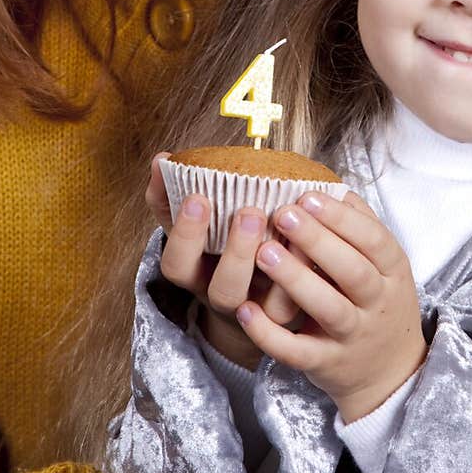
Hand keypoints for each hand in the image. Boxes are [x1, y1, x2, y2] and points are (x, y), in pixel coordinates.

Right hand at [147, 154, 301, 369]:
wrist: (248, 294)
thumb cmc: (213, 244)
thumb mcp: (189, 222)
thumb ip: (170, 194)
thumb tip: (161, 159)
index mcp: (195, 273)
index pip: (177, 264)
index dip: (185, 234)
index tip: (198, 197)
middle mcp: (224, 297)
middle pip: (224, 291)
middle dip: (237, 252)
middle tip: (250, 212)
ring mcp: (258, 309)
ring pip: (266, 306)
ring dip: (278, 263)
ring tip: (287, 222)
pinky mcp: (288, 313)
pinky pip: (297, 301)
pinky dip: (304, 268)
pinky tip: (310, 236)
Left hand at [236, 190, 427, 422]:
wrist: (391, 372)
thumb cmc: (379, 302)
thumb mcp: (385, 265)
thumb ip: (362, 226)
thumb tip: (334, 188)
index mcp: (392, 271)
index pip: (373, 240)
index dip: (341, 218)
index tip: (308, 195)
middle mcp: (377, 303)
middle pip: (352, 271)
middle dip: (317, 240)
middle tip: (283, 213)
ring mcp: (353, 336)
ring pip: (328, 308)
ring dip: (296, 280)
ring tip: (264, 252)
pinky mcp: (326, 364)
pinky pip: (297, 352)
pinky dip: (271, 334)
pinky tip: (246, 310)